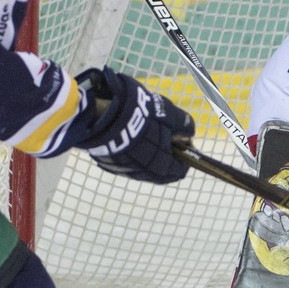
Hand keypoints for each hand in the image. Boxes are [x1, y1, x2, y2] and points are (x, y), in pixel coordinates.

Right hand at [76, 67, 194, 184]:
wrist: (98, 115)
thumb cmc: (139, 115)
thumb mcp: (168, 114)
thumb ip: (183, 124)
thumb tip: (190, 132)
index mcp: (161, 166)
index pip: (180, 170)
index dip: (185, 153)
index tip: (181, 136)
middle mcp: (143, 173)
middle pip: (161, 167)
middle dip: (165, 149)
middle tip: (161, 127)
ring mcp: (124, 169)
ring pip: (143, 162)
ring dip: (147, 148)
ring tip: (142, 125)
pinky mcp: (109, 163)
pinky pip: (126, 159)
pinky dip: (132, 148)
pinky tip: (128, 130)